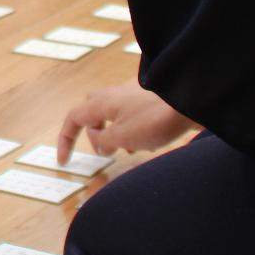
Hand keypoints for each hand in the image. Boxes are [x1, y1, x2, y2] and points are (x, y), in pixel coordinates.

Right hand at [56, 82, 195, 163]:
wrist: (190, 99)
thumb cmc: (154, 119)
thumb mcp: (122, 137)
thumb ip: (104, 140)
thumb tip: (96, 139)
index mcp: (102, 103)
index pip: (73, 118)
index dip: (65, 140)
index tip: (64, 161)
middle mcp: (114, 94)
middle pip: (92, 111)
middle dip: (93, 132)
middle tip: (103, 150)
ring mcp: (132, 93)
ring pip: (113, 113)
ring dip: (115, 132)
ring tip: (129, 149)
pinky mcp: (149, 97)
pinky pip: (131, 113)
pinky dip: (131, 128)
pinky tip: (148, 139)